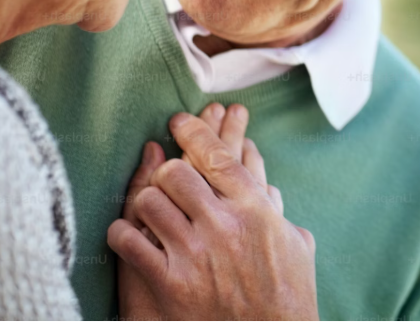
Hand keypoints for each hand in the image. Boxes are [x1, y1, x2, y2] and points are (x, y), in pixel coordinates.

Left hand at [110, 106, 316, 319]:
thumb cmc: (289, 297)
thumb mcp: (296, 244)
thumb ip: (277, 211)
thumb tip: (266, 187)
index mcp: (255, 209)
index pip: (216, 155)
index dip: (194, 132)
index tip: (179, 121)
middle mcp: (224, 224)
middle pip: (176, 172)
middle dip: (167, 172)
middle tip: (164, 176)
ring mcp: (195, 254)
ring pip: (149, 201)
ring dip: (146, 202)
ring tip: (148, 207)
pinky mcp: (170, 284)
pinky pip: (130, 242)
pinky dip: (123, 234)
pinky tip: (126, 234)